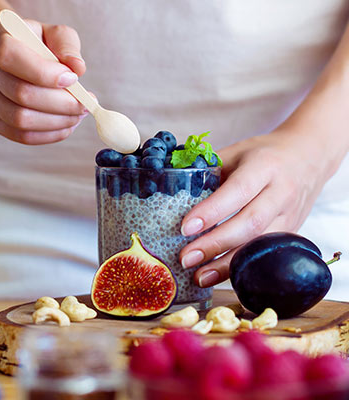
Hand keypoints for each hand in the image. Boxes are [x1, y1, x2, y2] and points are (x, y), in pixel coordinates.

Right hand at [0, 19, 87, 143]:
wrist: (18, 57)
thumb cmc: (41, 45)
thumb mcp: (56, 35)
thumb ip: (67, 46)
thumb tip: (77, 68)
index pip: (11, 56)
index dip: (46, 73)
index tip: (74, 79)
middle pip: (21, 94)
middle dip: (61, 103)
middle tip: (85, 104)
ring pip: (20, 120)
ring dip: (58, 121)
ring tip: (78, 115)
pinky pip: (22, 136)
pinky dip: (50, 135)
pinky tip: (67, 125)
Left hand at [179, 130, 327, 287]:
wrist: (309, 158)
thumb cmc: (264, 155)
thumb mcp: (237, 152)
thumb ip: (210, 170)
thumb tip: (174, 192)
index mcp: (264, 167)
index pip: (237, 191)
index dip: (211, 211)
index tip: (185, 228)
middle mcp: (281, 192)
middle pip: (249, 223)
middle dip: (215, 244)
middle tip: (185, 257)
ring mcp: (290, 215)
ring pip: (259, 245)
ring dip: (227, 265)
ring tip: (199, 276)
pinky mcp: (292, 232)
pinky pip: (266, 254)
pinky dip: (242, 267)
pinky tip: (219, 275)